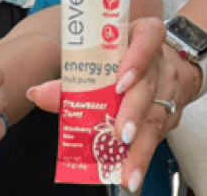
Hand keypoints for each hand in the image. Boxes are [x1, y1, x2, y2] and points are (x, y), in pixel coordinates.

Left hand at [26, 17, 180, 192]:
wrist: (162, 62)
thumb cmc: (123, 55)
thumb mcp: (100, 54)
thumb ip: (71, 74)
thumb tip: (37, 93)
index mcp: (143, 36)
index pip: (147, 38)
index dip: (136, 59)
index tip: (121, 82)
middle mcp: (159, 63)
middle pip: (148, 88)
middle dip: (132, 114)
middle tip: (120, 135)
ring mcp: (168, 90)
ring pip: (156, 118)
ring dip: (140, 148)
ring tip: (127, 169)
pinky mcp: (170, 114)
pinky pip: (157, 135)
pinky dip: (141, 155)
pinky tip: (130, 171)